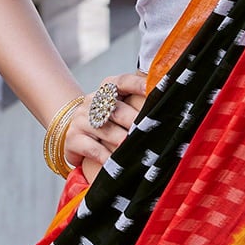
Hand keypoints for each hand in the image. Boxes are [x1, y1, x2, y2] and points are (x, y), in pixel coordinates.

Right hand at [63, 71, 148, 186]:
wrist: (76, 133)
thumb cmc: (110, 120)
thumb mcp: (122, 108)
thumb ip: (141, 104)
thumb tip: (172, 108)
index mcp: (107, 88)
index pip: (123, 81)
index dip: (137, 84)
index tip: (153, 89)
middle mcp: (92, 101)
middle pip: (116, 109)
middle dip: (134, 120)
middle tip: (149, 129)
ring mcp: (81, 119)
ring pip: (106, 130)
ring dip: (122, 140)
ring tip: (136, 148)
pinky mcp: (72, 139)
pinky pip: (92, 149)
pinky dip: (107, 157)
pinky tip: (117, 162)